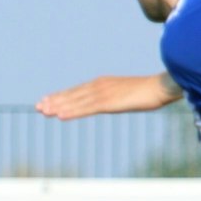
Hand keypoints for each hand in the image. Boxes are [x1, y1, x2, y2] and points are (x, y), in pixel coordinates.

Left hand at [35, 73, 173, 119]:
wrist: (162, 86)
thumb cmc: (149, 92)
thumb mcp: (127, 96)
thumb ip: (117, 99)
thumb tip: (113, 104)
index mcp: (103, 84)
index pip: (77, 91)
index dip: (61, 96)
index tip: (46, 101)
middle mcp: (99, 86)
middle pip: (72, 95)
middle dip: (54, 101)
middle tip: (38, 107)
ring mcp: (102, 93)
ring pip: (75, 102)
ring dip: (57, 107)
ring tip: (42, 111)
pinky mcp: (108, 102)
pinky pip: (85, 109)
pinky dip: (71, 112)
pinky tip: (59, 116)